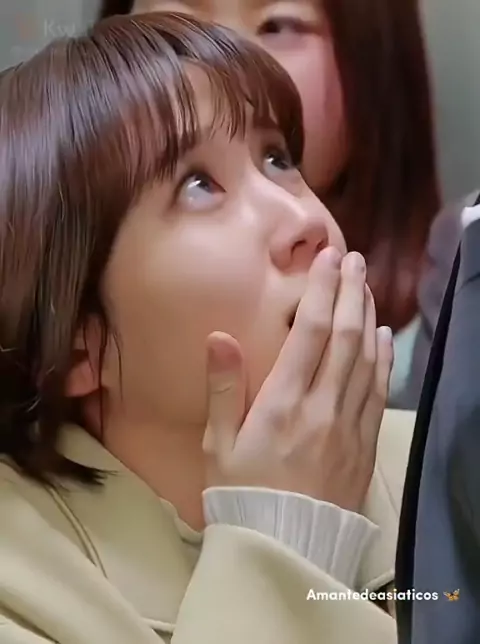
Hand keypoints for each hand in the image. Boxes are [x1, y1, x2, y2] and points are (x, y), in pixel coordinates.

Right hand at [202, 248, 392, 512]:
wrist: (283, 548)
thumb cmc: (241, 494)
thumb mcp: (218, 445)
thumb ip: (222, 389)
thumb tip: (219, 336)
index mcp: (282, 404)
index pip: (310, 333)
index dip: (321, 291)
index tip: (327, 259)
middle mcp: (322, 407)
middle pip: (345, 337)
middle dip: (350, 292)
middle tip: (354, 260)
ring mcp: (349, 426)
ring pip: (367, 359)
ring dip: (368, 317)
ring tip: (367, 286)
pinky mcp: (364, 444)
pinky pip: (378, 392)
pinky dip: (383, 359)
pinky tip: (383, 336)